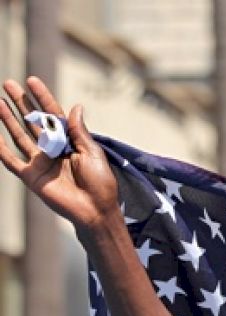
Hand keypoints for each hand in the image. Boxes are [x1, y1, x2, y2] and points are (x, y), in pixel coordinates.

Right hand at [0, 77, 119, 233]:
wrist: (95, 209)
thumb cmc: (100, 182)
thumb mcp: (92, 152)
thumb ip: (78, 130)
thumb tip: (75, 106)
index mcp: (70, 142)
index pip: (53, 115)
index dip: (43, 98)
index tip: (32, 80)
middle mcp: (53, 149)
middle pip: (33, 121)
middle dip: (21, 103)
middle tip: (9, 84)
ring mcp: (40, 162)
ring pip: (19, 136)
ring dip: (8, 119)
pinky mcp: (31, 176)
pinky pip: (10, 160)